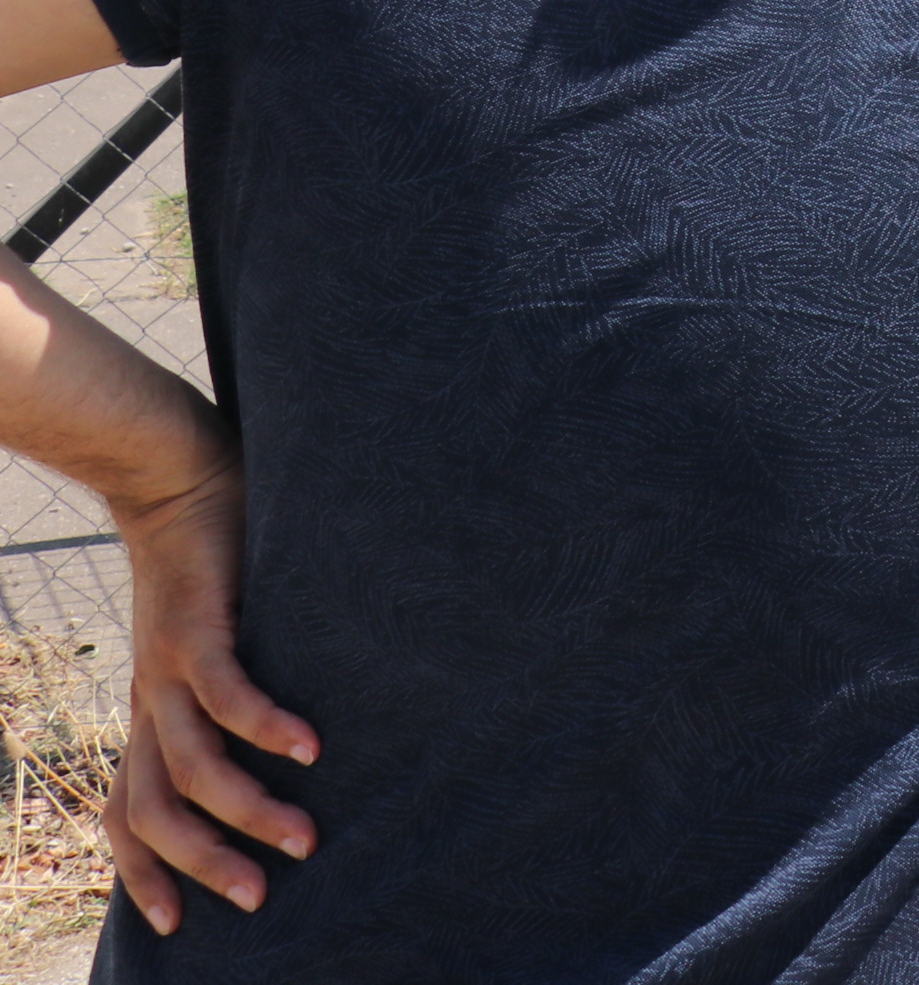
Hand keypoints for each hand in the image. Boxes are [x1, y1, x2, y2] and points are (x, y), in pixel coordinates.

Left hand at [104, 450, 315, 930]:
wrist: (175, 475)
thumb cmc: (212, 559)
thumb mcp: (211, 640)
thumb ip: (232, 686)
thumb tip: (290, 735)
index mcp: (151, 710)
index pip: (126, 813)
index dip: (142, 873)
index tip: (175, 926)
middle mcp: (151, 701)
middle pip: (154, 810)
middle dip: (201, 865)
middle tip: (257, 900)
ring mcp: (169, 668)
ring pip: (192, 766)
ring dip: (246, 811)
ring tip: (303, 838)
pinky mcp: (198, 627)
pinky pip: (227, 694)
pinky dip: (266, 728)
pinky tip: (309, 747)